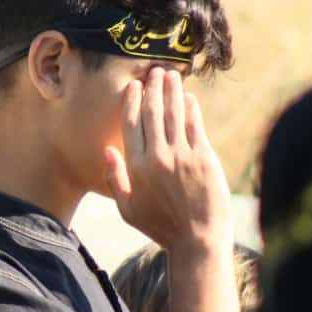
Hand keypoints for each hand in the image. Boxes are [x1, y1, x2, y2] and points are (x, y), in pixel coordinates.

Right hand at [105, 67, 232, 251]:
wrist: (197, 239)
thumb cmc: (161, 228)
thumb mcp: (128, 210)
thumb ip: (115, 179)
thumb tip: (108, 150)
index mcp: (135, 168)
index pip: (130, 123)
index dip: (132, 100)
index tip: (135, 86)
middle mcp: (156, 157)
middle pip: (151, 111)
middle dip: (152, 87)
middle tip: (155, 71)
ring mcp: (181, 155)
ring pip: (173, 112)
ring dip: (172, 90)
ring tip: (171, 75)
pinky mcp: (203, 157)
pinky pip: (195, 124)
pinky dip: (191, 107)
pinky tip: (188, 97)